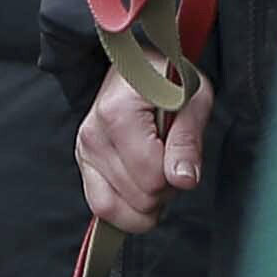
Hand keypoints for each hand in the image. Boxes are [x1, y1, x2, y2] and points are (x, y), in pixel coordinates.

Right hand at [77, 63, 209, 234]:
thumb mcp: (194, 100)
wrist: (138, 66)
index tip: (184, 156)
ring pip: (115, 209)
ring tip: (158, 175)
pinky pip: (100, 206)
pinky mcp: (82, 163)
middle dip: (164, 191)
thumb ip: (188, 142)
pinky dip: (125, 210)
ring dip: (146, 203)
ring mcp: (83, 151)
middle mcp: (93, 136)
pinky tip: (141, 193)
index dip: (178, 177)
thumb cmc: (170, 80)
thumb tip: (183, 180)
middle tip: (173, 162)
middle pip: (137, 197)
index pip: (151, 177)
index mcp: (118, 115)